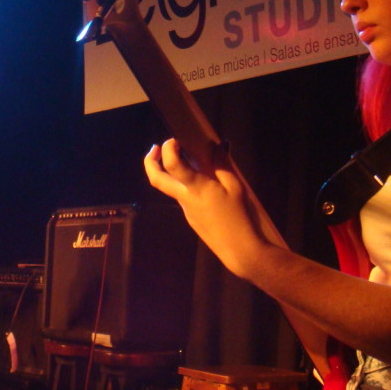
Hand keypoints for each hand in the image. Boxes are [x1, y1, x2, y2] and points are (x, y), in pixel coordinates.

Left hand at [144, 139, 266, 277]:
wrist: (238, 249)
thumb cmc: (239, 217)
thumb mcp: (236, 187)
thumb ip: (223, 165)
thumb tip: (219, 145)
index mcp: (195, 188)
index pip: (172, 165)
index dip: (169, 149)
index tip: (175, 140)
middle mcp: (184, 198)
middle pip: (156, 179)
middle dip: (150, 161)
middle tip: (156, 148)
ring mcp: (185, 209)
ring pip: (169, 187)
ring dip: (169, 172)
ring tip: (185, 158)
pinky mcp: (190, 217)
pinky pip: (182, 196)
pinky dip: (184, 184)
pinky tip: (201, 180)